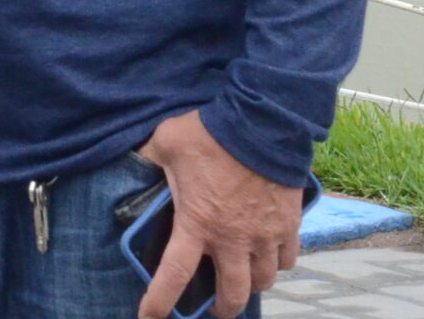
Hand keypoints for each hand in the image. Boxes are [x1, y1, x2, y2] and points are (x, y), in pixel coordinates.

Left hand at [136, 110, 303, 318]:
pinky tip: (270, 257)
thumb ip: (149, 156)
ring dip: (252, 285)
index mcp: (197, 224)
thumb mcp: (167, 142)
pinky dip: (279, 264)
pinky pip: (288, 259)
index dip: (160, 301)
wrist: (263, 123)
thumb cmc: (211, 133)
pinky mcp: (290, 225)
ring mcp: (265, 235)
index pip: (174, 275)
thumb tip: (133, 155)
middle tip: (214, 306)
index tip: (149, 317)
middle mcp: (232, 239)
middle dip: (222, 307)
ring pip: (264, 281)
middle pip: (232, 295)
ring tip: (243, 280)